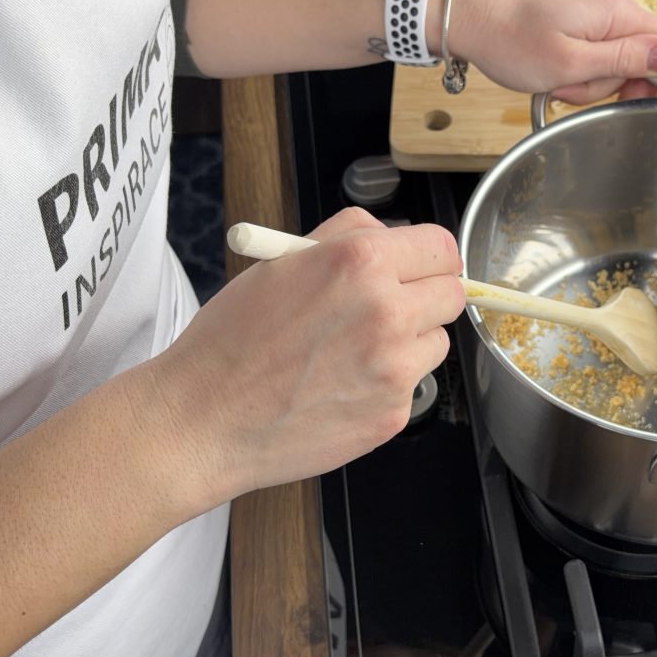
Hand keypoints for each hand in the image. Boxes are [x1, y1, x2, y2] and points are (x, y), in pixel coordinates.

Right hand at [148, 208, 463, 502]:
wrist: (203, 420)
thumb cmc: (231, 341)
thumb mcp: (280, 260)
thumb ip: (347, 237)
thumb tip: (392, 237)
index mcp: (361, 263)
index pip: (442, 247)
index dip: (429, 257)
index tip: (420, 267)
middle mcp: (388, 313)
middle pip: (452, 294)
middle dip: (426, 295)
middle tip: (390, 305)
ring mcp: (395, 369)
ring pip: (436, 342)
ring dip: (410, 341)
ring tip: (354, 349)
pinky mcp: (393, 413)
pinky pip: (412, 385)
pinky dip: (388, 382)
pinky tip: (342, 384)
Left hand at [450, 0, 656, 103]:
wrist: (466, 14)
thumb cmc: (510, 40)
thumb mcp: (570, 63)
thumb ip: (624, 61)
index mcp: (616, 11)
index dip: (654, 77)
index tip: (624, 97)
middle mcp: (610, 3)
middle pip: (639, 54)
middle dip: (608, 82)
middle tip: (570, 87)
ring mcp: (590, 7)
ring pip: (611, 56)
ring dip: (586, 78)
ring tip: (554, 79)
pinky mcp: (572, 14)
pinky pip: (589, 49)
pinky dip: (573, 66)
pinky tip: (550, 71)